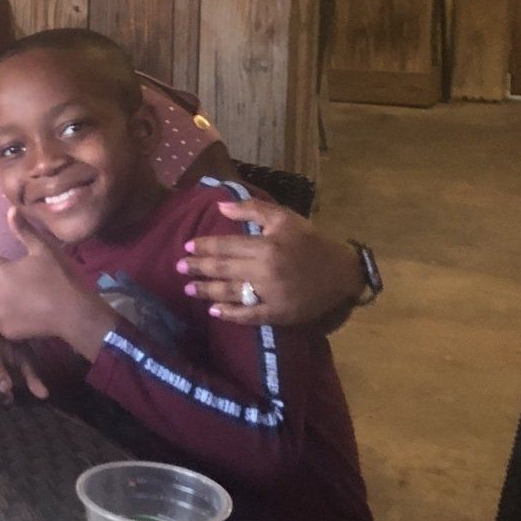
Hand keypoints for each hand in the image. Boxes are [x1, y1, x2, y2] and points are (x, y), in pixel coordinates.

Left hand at [0, 209, 115, 357]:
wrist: (74, 312)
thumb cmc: (60, 277)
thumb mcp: (44, 249)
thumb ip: (23, 231)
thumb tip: (10, 209)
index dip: (10, 266)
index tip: (28, 271)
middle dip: (9, 284)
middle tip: (34, 286)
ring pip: (1, 304)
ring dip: (11, 302)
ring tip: (34, 303)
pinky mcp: (7, 331)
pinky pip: (7, 323)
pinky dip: (16, 321)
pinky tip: (33, 318)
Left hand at [179, 201, 363, 325]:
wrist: (343, 272)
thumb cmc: (311, 241)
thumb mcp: (285, 218)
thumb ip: (252, 209)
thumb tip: (220, 205)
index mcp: (266, 245)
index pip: (226, 246)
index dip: (205, 247)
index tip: (188, 247)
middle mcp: (265, 271)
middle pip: (223, 269)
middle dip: (198, 268)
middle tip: (178, 267)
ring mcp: (271, 295)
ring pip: (231, 293)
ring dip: (207, 291)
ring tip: (188, 289)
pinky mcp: (279, 313)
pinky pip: (249, 316)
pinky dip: (230, 314)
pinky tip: (214, 311)